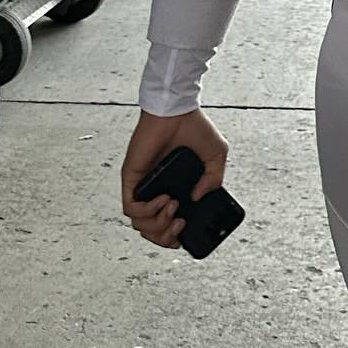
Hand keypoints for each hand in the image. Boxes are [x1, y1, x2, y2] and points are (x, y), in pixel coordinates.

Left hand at [120, 108, 228, 249]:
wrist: (177, 111)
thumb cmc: (193, 128)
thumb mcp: (216, 156)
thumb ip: (214, 179)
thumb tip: (198, 197)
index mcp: (175, 188)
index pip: (166, 224)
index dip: (174, 236)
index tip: (185, 232)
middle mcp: (156, 190)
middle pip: (151, 231)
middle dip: (165, 237)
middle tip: (180, 223)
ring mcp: (142, 186)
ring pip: (139, 225)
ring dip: (158, 225)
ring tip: (173, 207)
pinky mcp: (131, 179)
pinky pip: (131, 208)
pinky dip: (147, 211)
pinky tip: (164, 199)